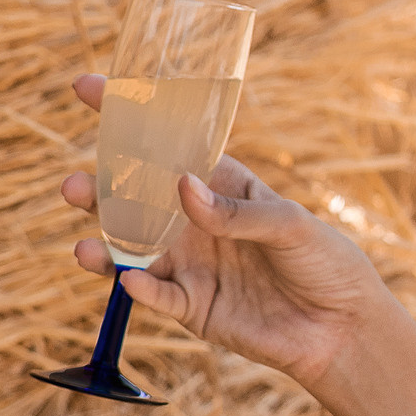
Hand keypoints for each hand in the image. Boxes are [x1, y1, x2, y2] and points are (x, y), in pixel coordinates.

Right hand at [61, 74, 405, 391]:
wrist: (341, 328)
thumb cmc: (324, 260)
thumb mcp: (290, 224)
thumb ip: (237, 212)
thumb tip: (182, 189)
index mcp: (219, 183)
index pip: (168, 144)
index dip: (127, 115)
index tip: (88, 87)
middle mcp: (195, 220)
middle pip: (134, 200)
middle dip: (98, 191)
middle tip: (74, 186)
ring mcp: (190, 263)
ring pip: (131, 251)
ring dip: (103, 246)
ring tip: (84, 246)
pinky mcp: (191, 307)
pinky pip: (156, 294)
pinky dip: (141, 288)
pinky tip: (132, 281)